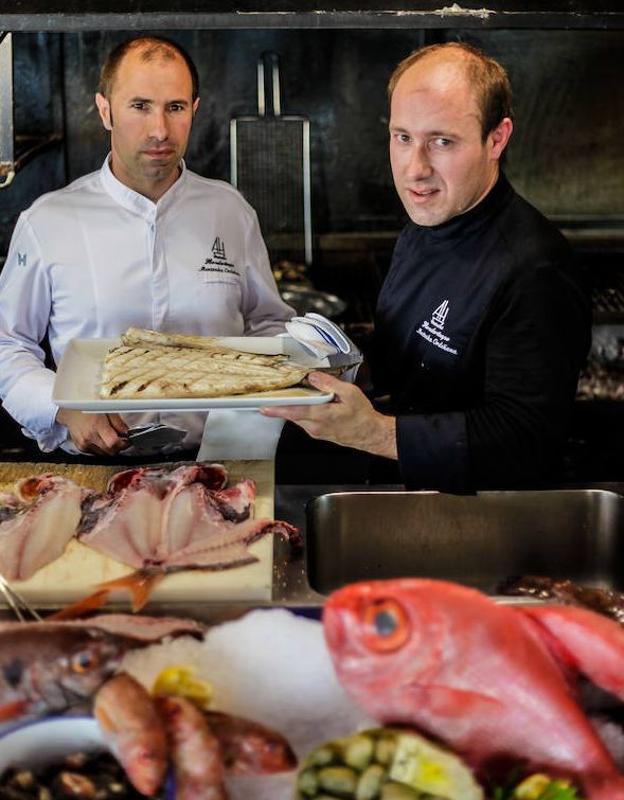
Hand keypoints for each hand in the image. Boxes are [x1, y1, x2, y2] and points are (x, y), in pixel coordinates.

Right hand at [56, 409, 129, 455]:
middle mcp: (89, 436)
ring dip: (110, 448)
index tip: (127, 440)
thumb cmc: (89, 408)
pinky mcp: (81, 447)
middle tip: (121, 440)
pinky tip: (100, 439)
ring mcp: (84, 444)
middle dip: (118, 447)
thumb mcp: (107, 411)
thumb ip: (119, 424)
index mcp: (97, 425)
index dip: (123, 443)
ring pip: (104, 454)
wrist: (70, 412)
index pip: (113, 443)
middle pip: (110, 451)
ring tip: (109, 438)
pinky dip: (101, 448)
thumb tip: (127, 433)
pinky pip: (96, 452)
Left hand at [261, 371, 397, 458]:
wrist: (369, 434)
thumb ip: (329, 384)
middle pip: (291, 413)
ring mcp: (315, 431)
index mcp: (322, 416)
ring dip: (291, 407)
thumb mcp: (349, 394)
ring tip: (286, 394)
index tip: (263, 407)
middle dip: (280, 404)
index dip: (277, 409)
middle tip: (269, 394)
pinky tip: (303, 402)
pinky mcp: (317, 432)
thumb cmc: (362, 416)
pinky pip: (303, 420)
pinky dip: (300, 411)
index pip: (294, 412)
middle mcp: (315, 426)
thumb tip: (313, 377)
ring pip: (297, 417)